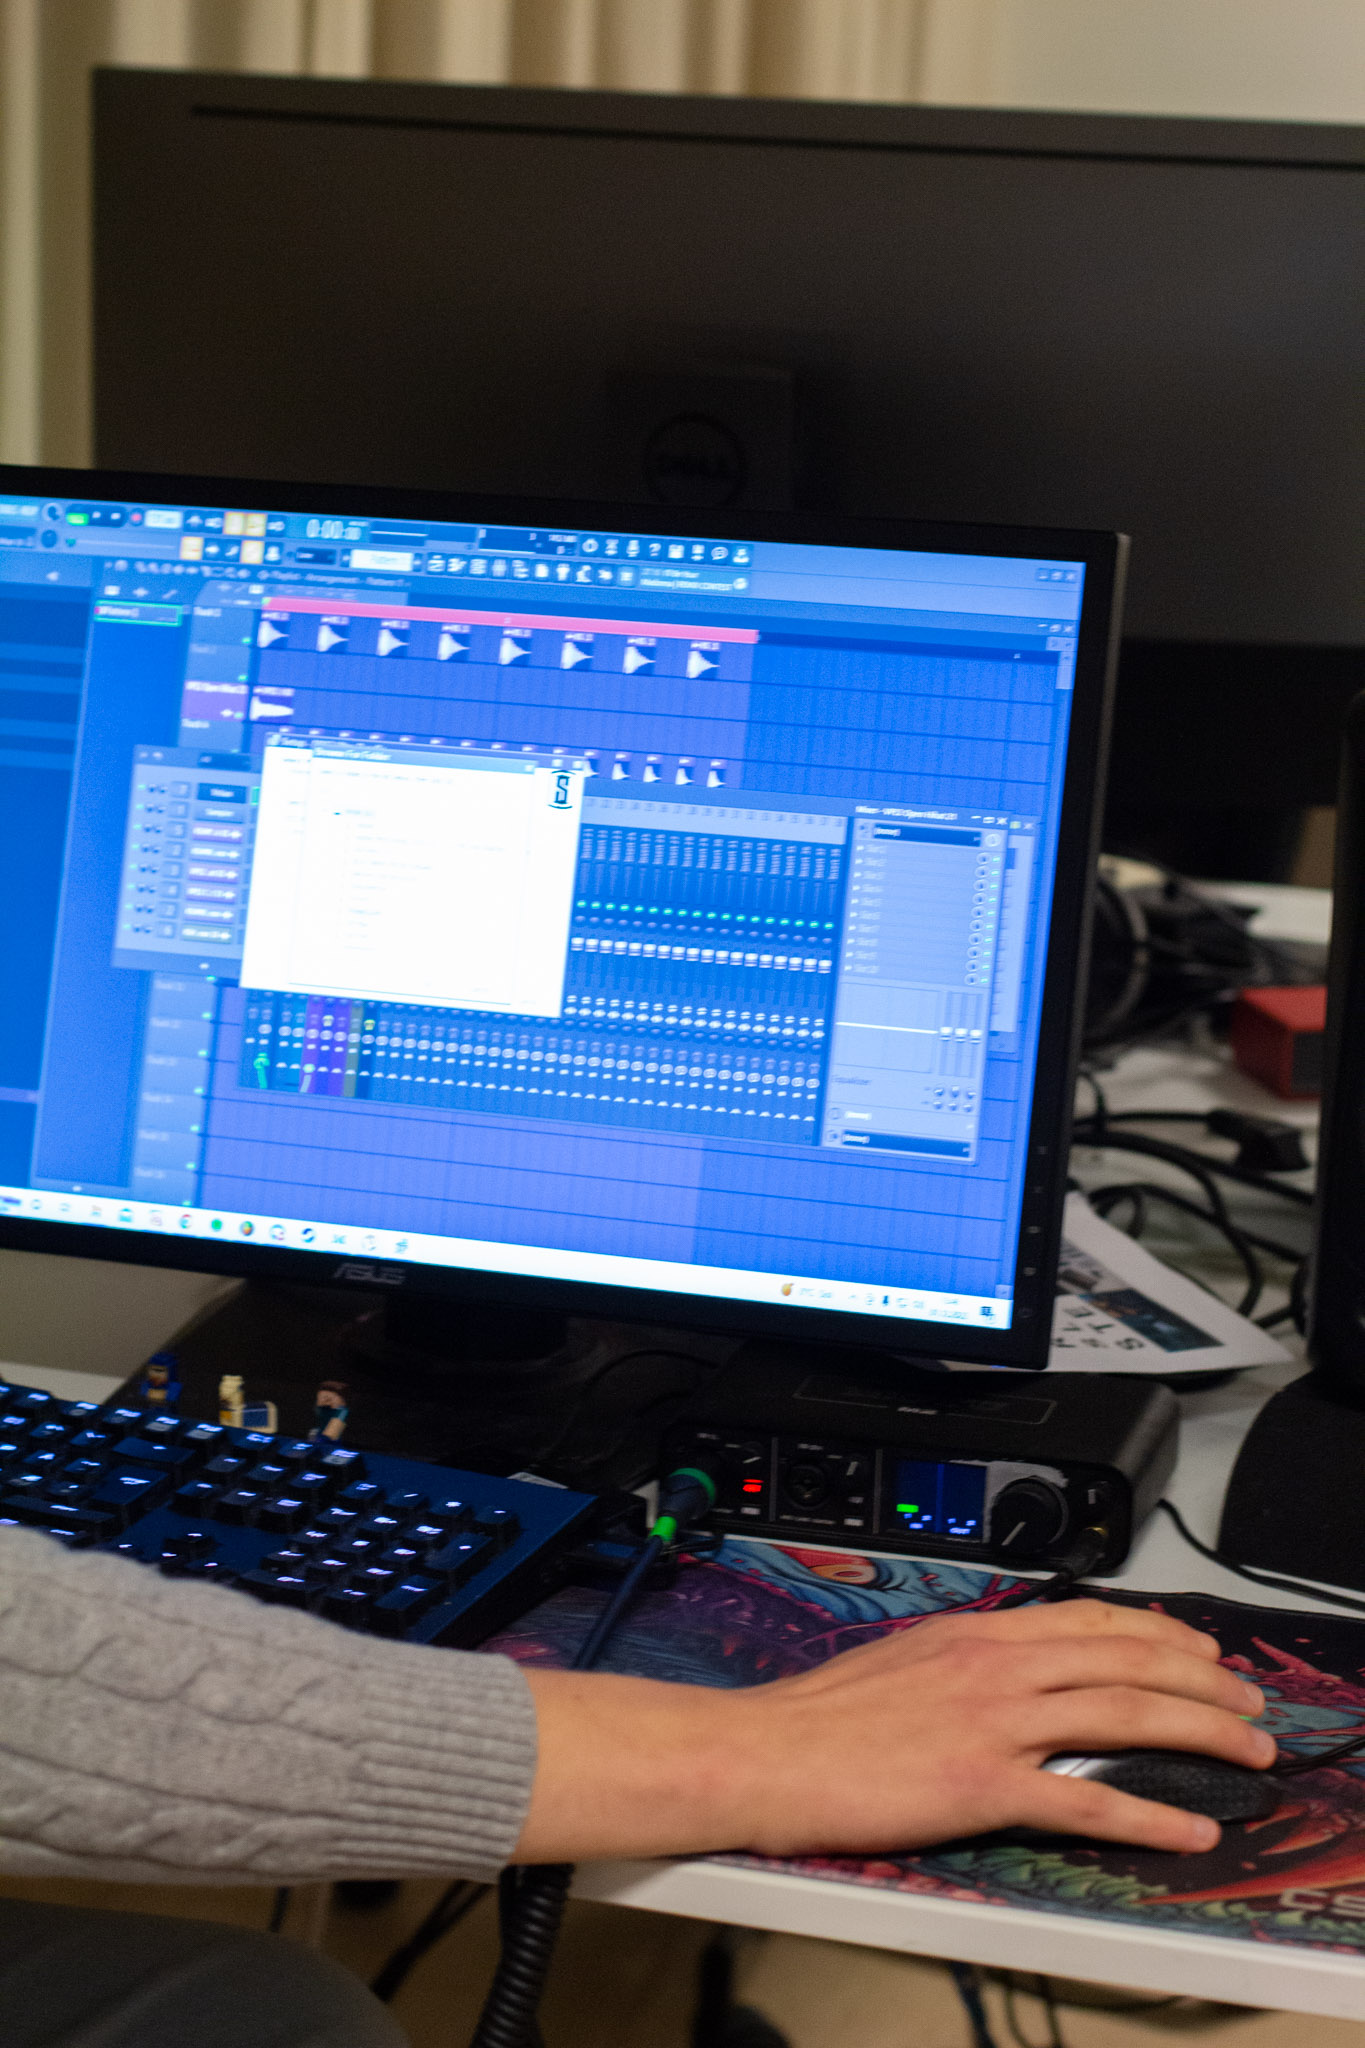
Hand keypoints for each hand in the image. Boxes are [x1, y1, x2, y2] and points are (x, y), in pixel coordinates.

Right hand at [514, 1599, 1272, 1863]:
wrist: (763, 1752)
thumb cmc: (816, 1717)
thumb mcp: (899, 1661)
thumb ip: (959, 1661)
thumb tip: (1000, 1668)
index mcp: (971, 1632)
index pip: (1087, 1617)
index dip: (1154, 1630)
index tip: (1192, 1644)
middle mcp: (993, 1666)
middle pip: (1123, 1658)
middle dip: (1199, 1678)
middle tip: (1244, 1699)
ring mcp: (992, 1723)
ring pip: (1123, 1713)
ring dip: (1198, 1731)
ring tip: (1245, 1750)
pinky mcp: (983, 1784)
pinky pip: (1086, 1796)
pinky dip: (1148, 1814)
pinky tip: (1186, 1828)